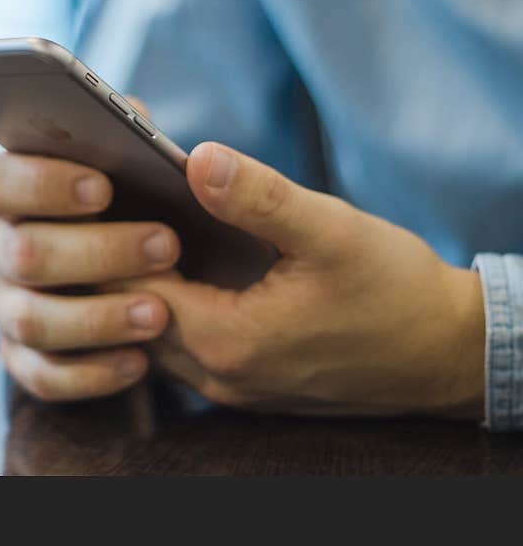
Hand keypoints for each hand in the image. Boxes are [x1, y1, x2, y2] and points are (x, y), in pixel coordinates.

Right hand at [0, 101, 181, 400]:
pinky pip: (45, 376)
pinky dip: (91, 373)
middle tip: (166, 245)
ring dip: (97, 317)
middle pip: (20, 253)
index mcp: (15, 193)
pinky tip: (140, 362)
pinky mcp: (28, 359)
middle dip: (96, 252)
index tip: (103, 187)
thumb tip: (135, 120)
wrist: (155, 272)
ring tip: (160, 313)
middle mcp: (2, 249)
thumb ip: (130, 133)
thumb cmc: (140, 202)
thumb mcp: (138, 163)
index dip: (41, 184)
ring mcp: (10, 307)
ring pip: (31, 320)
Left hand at [110, 141, 485, 418]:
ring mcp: (230, 387)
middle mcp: (217, 375)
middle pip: (132, 317)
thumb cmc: (396, 293)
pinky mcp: (245, 384)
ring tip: (133, 233)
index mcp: (227, 340)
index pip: (131, 289)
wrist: (446, 354)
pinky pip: (183, 348)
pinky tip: (177, 268)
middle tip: (105, 209)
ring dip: (138, 289)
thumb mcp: (331, 232)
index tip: (100, 196)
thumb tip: (197, 158)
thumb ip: (259, 197)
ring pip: (153, 337)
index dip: (111, 241)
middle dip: (114, 264)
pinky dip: (168, 308)